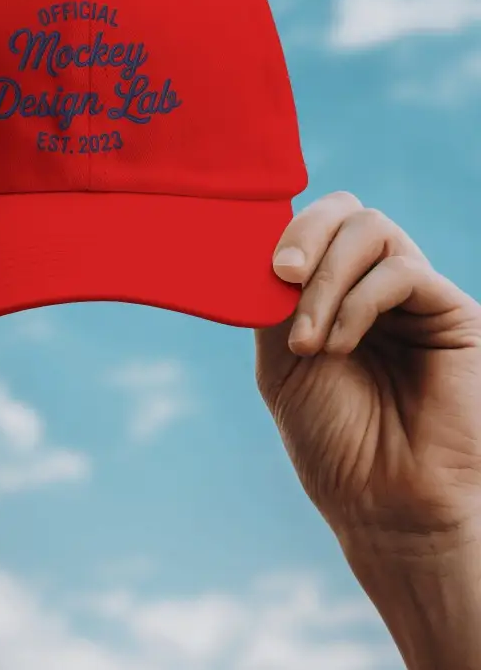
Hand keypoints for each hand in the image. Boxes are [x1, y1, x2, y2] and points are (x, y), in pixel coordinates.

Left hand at [255, 190, 480, 545]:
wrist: (382, 504)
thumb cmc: (331, 439)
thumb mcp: (282, 361)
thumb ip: (274, 301)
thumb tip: (261, 245)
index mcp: (336, 292)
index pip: (316, 224)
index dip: (285, 228)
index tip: (261, 267)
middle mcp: (377, 285)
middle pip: (346, 209)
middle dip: (305, 233)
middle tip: (280, 274)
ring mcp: (416, 297)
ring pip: (373, 229)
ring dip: (327, 278)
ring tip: (309, 339)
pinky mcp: (452, 313)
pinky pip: (402, 271)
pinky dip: (358, 302)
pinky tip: (338, 345)